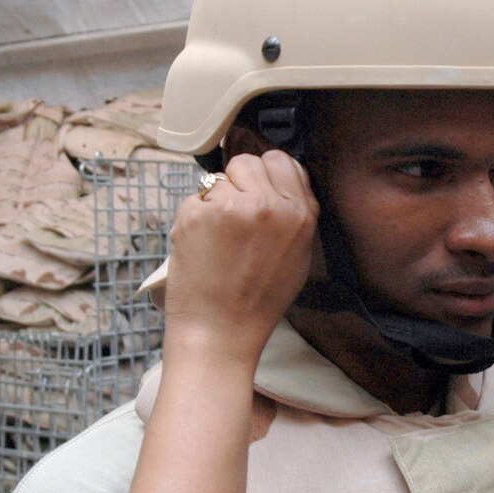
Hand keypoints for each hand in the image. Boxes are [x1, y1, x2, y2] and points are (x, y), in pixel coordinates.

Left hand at [163, 151, 317, 364]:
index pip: (281, 161)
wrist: (219, 332)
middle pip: (248, 162)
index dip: (265, 178)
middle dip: (239, 183)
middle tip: (233, 218)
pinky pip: (194, 197)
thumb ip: (295, 213)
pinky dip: (193, 216)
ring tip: (217, 235)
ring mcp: (230, 206)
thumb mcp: (298, 257)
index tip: (256, 196)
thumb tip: (282, 178)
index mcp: (300, 214)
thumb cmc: (257, 301)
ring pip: (219, 177)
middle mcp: (268, 205)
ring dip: (215, 198)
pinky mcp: (197, 213)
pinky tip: (200, 245)